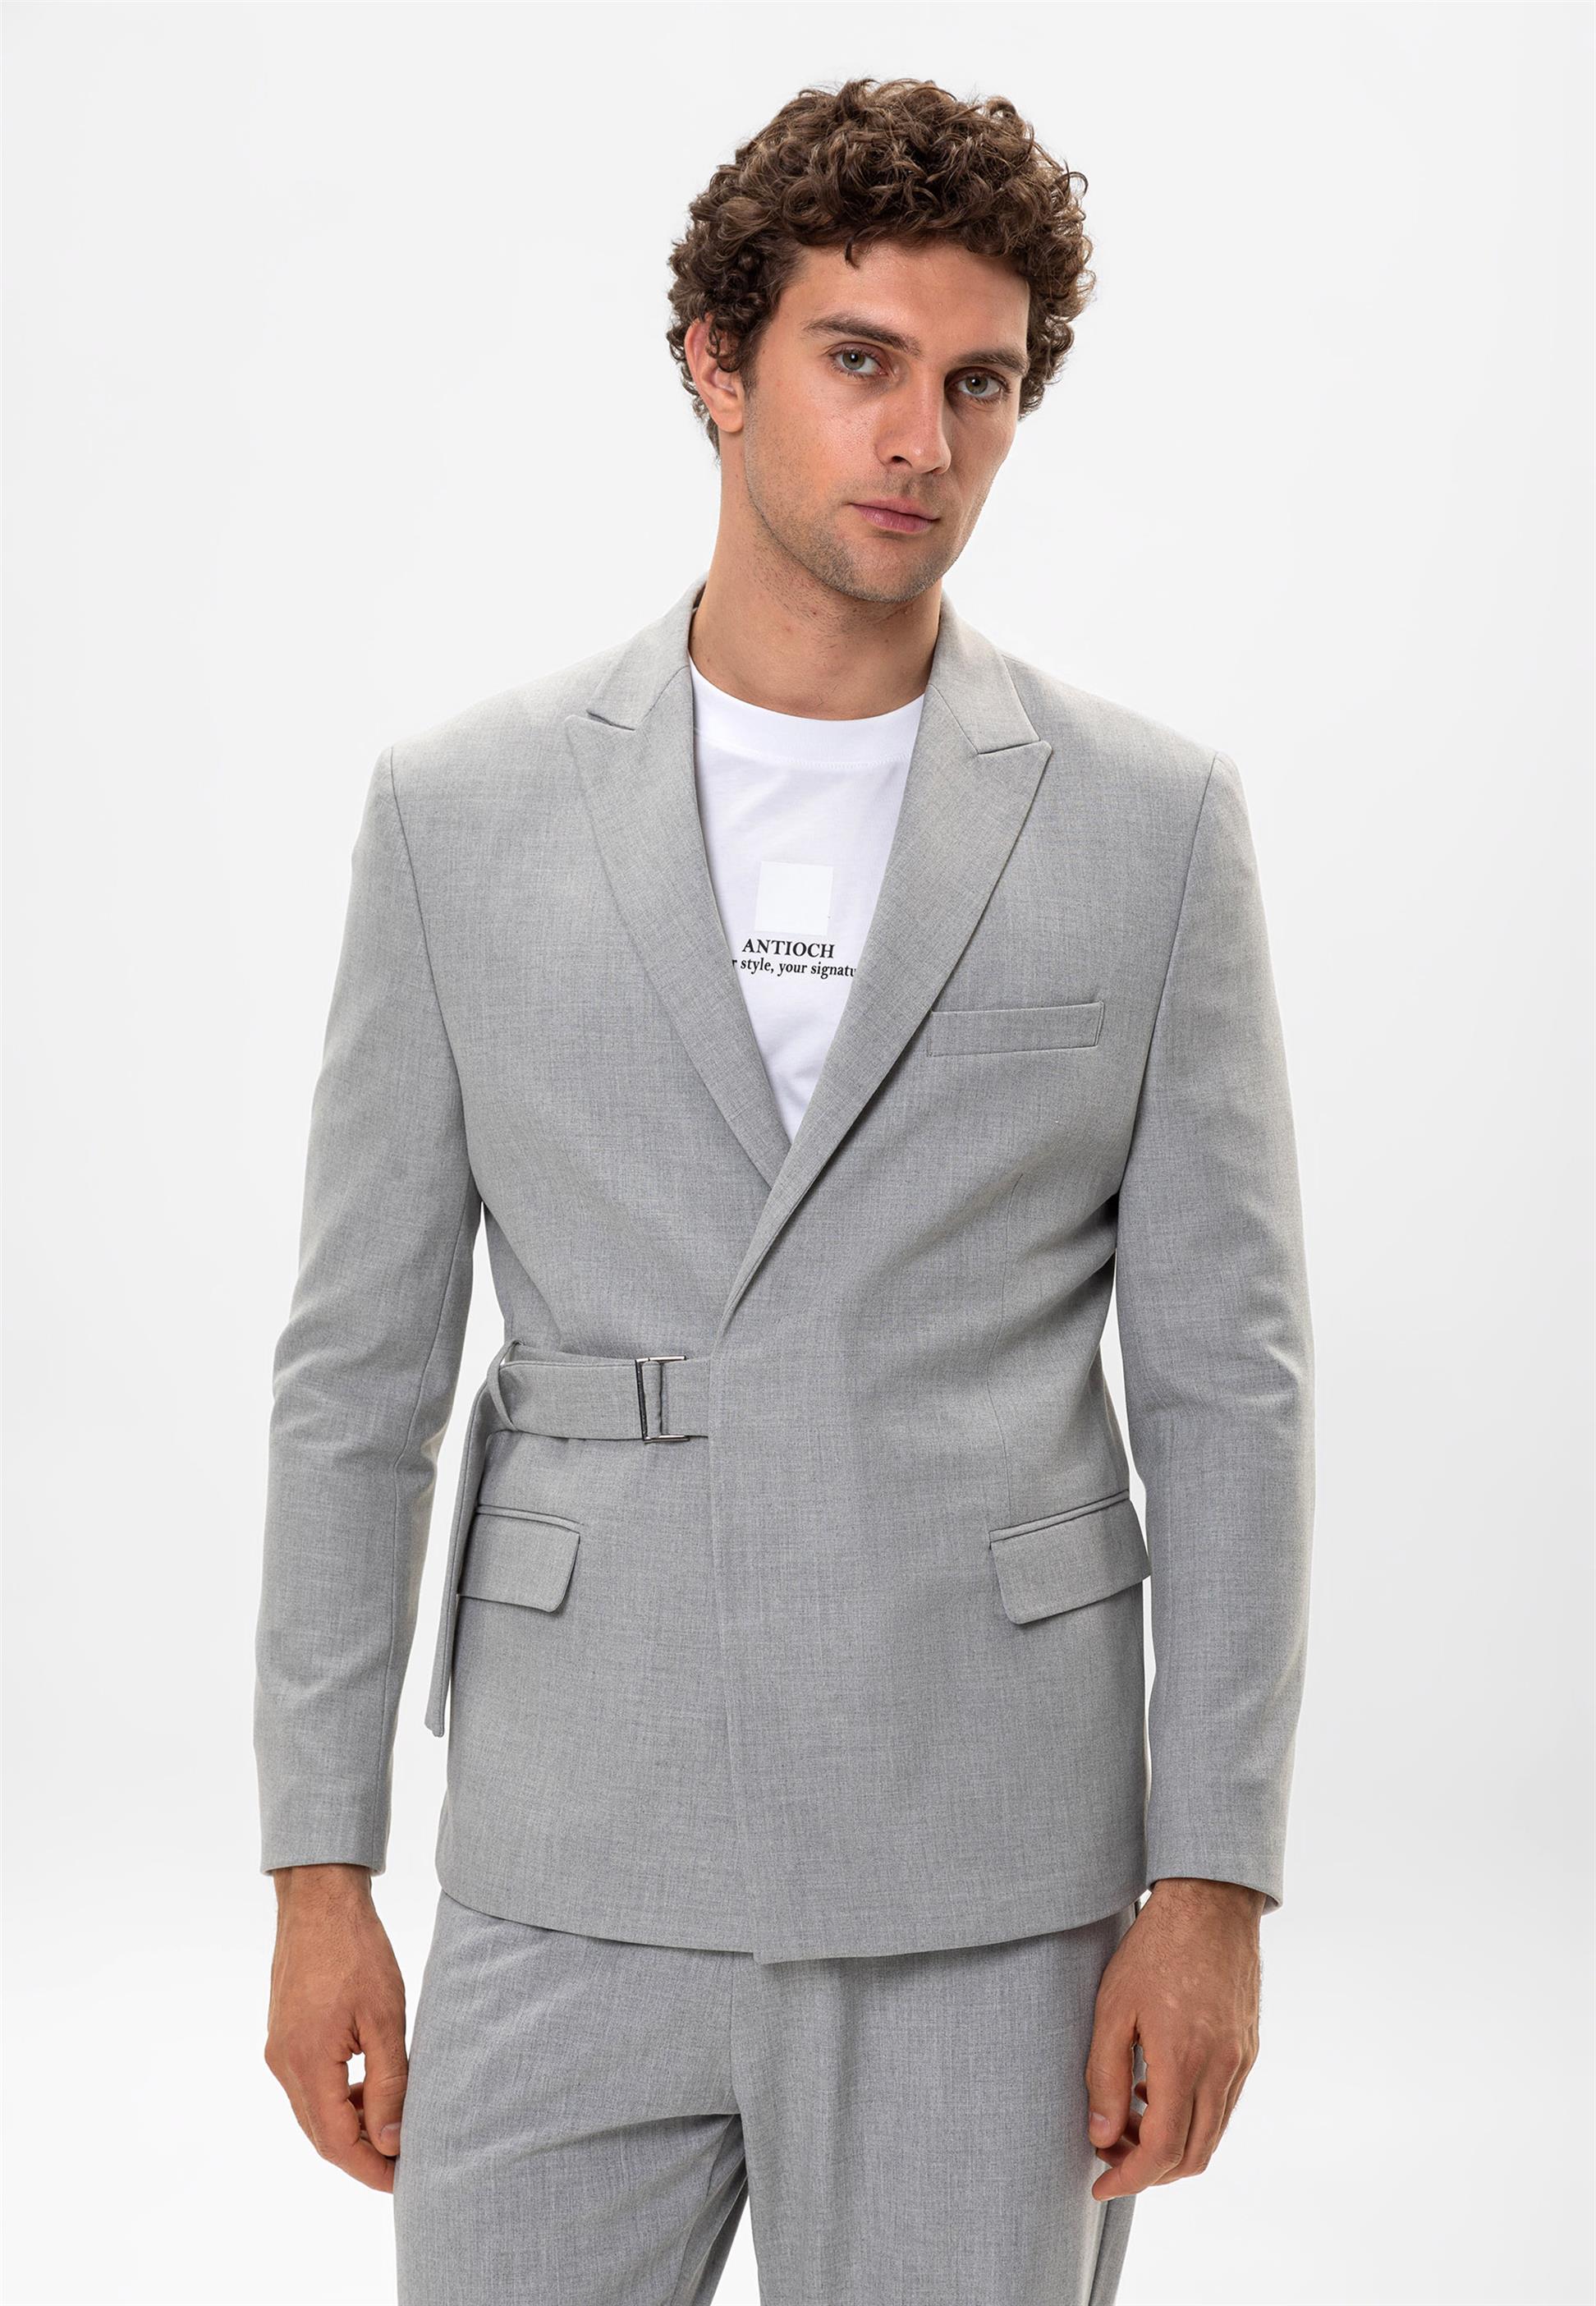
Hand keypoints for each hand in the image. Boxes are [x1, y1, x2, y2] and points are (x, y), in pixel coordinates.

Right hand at [264, 1864, 408, 2192]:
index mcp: (306, 2062)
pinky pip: (310, 2085)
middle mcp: (284, 2063)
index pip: (335, 2142)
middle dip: (362, 2152)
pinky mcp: (285, 2035)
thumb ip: (389, 2083)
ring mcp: (280, 2049)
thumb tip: (390, 2140)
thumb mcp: (385, 2018)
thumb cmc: (357, 1951)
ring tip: (395, 2117)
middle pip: (321, 2133)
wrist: (320, 1900)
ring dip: (351, 2123)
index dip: (369, 2167)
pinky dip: (339, 2097)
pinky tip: (370, 2086)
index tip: (403, 2179)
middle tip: (405, 2157)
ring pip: (314, 2111)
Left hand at [1083, 1877, 1264, 2196]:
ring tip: (1125, 2120)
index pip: (1160, 2150)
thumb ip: (1102, 2076)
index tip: (1099, 2187)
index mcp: (1182, 2061)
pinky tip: (1153, 2089)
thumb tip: (1100, 2138)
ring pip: (1210, 2135)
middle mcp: (1220, 2070)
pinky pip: (1222, 2106)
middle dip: (1147, 2170)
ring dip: (1170, 2147)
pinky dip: (1190, 2118)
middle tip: (1107, 2153)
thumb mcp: (1112, 2008)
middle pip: (1191, 2156)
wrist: (1210, 1904)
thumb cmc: (1153, 1949)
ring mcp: (1240, 2061)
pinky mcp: (1248, 2049)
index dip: (1128, 2179)